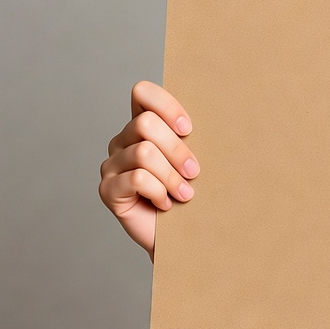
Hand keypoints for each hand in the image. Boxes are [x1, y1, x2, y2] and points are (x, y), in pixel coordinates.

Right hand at [98, 81, 198, 258]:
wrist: (183, 235)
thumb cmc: (192, 192)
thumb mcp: (195, 157)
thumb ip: (192, 135)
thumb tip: (222, 110)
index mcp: (142, 125)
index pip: (142, 93)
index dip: (166, 105)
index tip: (189, 129)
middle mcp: (122, 141)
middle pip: (145, 124)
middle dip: (177, 149)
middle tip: (195, 172)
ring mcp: (111, 165)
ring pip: (143, 152)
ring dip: (171, 175)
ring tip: (185, 193)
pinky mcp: (107, 190)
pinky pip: (136, 179)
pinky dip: (158, 191)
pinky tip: (166, 204)